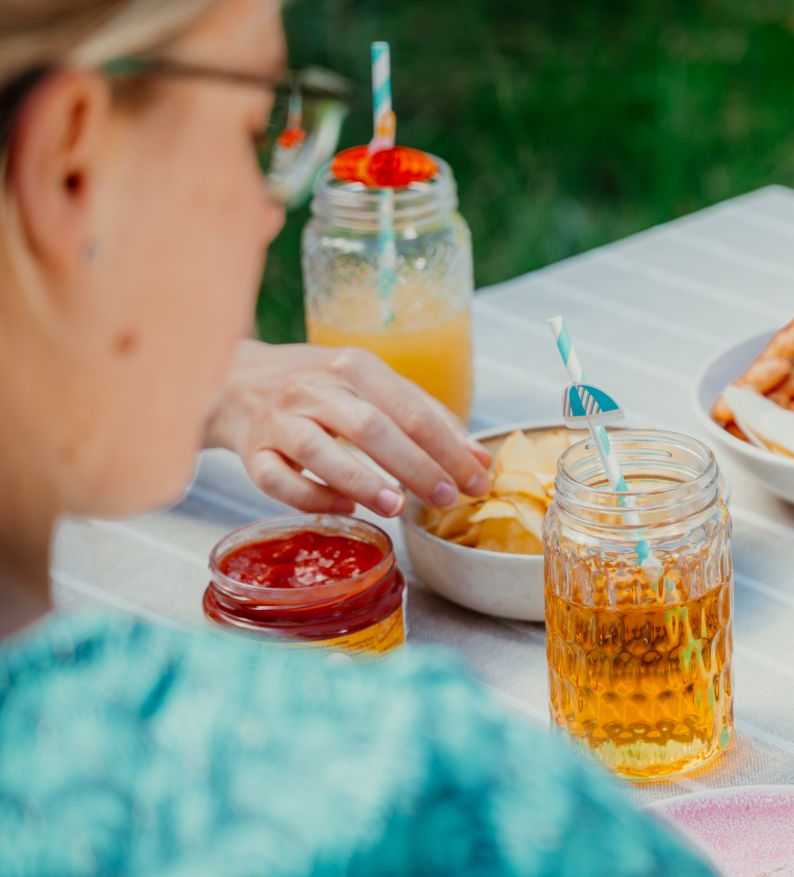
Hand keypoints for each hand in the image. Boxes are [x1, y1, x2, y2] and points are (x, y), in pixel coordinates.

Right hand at [205, 341, 490, 517]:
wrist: (231, 379)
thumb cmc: (317, 386)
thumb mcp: (372, 384)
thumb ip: (426, 416)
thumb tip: (479, 459)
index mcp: (355, 367)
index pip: (412, 409)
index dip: (449, 448)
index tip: (477, 480)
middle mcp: (316, 389)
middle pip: (370, 428)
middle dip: (414, 466)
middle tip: (445, 499)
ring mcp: (279, 420)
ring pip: (319, 452)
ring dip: (360, 481)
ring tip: (396, 507)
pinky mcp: (250, 451)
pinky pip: (277, 480)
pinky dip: (312, 498)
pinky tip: (344, 509)